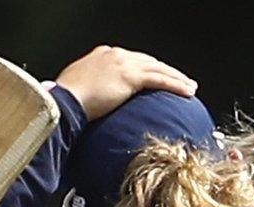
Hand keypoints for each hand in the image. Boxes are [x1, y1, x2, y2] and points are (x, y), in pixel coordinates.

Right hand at [51, 45, 196, 120]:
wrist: (64, 101)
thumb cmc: (64, 101)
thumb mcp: (75, 92)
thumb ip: (86, 92)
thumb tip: (85, 105)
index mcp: (100, 56)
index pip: (129, 60)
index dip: (143, 68)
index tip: (151, 76)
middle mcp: (114, 55)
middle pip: (147, 61)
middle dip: (163, 71)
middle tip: (177, 80)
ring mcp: (124, 63)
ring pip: (158, 68)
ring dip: (177, 77)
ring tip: (190, 87)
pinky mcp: (131, 76)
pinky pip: (160, 79)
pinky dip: (176, 84)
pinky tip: (187, 91)